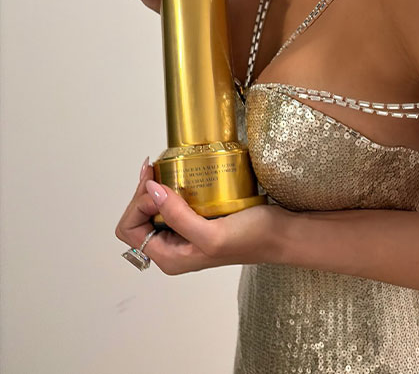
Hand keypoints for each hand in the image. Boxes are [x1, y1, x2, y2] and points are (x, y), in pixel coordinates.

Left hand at [115, 160, 288, 274]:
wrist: (283, 234)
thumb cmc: (253, 238)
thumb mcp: (212, 233)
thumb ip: (178, 216)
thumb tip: (150, 190)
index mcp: (169, 257)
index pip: (130, 229)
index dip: (138, 204)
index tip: (160, 184)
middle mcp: (172, 248)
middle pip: (137, 216)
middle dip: (143, 192)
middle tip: (160, 170)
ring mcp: (184, 233)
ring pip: (153, 207)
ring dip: (156, 187)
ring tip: (166, 168)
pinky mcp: (197, 218)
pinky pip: (172, 201)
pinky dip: (171, 185)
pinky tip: (181, 174)